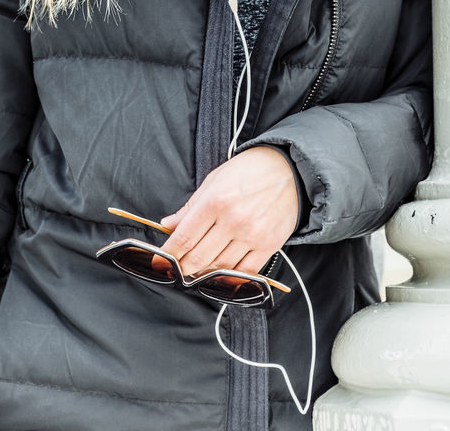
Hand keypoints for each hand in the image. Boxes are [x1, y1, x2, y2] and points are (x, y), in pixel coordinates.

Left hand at [159, 146, 298, 279]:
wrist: (289, 171)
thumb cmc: (249, 171)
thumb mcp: (214, 180)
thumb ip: (190, 207)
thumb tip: (167, 224)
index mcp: (215, 200)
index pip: (184, 238)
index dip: (168, 255)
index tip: (160, 263)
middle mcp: (233, 220)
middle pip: (198, 258)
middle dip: (183, 267)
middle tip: (177, 268)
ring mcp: (251, 235)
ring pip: (219, 268)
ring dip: (204, 274)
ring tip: (197, 270)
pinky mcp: (268, 246)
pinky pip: (245, 273)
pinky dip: (229, 278)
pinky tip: (221, 275)